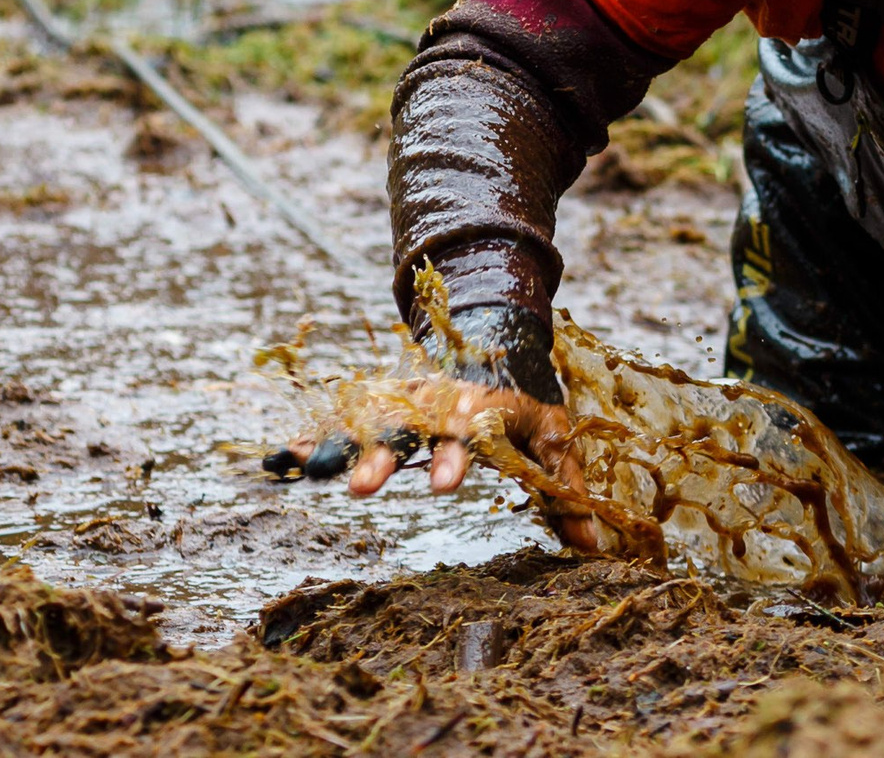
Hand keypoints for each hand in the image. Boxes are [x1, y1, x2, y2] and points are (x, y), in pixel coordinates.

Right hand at [264, 378, 603, 549]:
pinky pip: (349, 418)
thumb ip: (567, 489)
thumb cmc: (526, 400)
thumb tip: (594, 547)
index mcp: (483, 409)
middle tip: (363, 490)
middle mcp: (440, 402)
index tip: (442, 486)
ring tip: (312, 471)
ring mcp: (408, 400)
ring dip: (344, 446)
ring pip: (373, 421)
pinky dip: (321, 434)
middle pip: (412, 430)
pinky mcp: (386, 402)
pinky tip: (289, 454)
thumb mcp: (554, 436)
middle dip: (387, 457)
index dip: (456, 457)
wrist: (494, 335)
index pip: (471, 433)